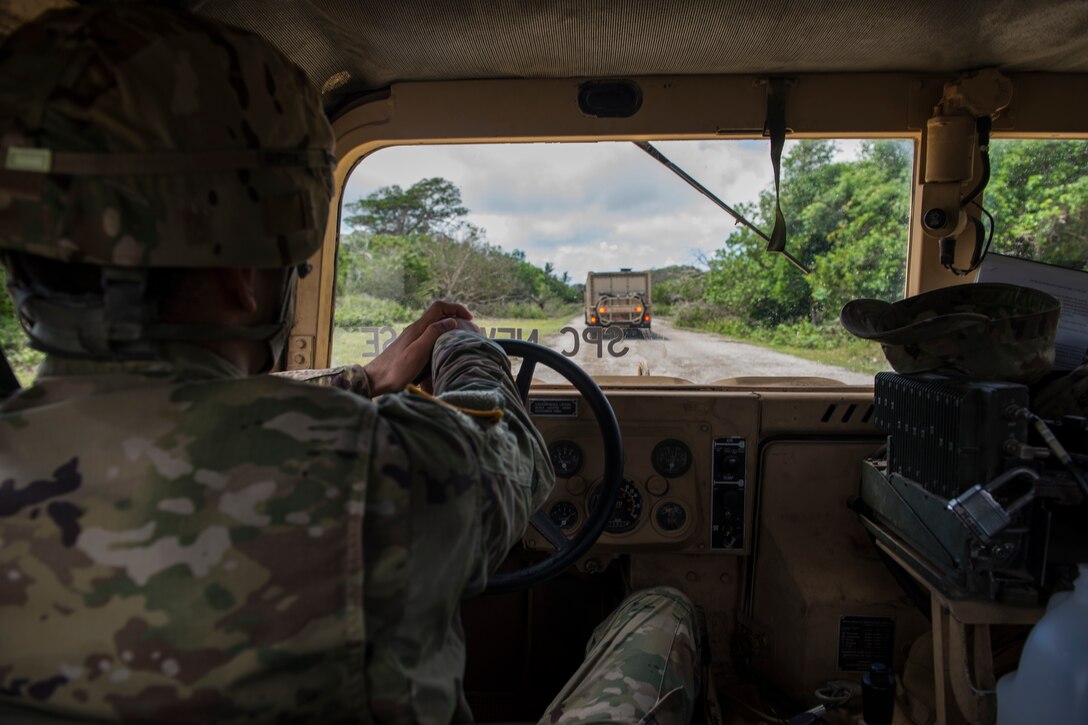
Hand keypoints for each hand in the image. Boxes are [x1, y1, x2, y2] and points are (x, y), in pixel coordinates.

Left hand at [363, 301, 477, 394]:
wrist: (374, 381)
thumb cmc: (396, 370)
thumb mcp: (418, 352)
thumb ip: (433, 334)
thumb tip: (451, 320)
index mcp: (418, 328)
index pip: (439, 307)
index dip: (456, 308)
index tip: (470, 319)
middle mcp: (415, 330)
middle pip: (438, 315)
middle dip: (455, 317)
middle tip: (469, 330)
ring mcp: (411, 338)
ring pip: (434, 326)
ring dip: (448, 328)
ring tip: (460, 339)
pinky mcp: (410, 348)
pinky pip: (429, 336)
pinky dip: (441, 338)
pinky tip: (444, 350)